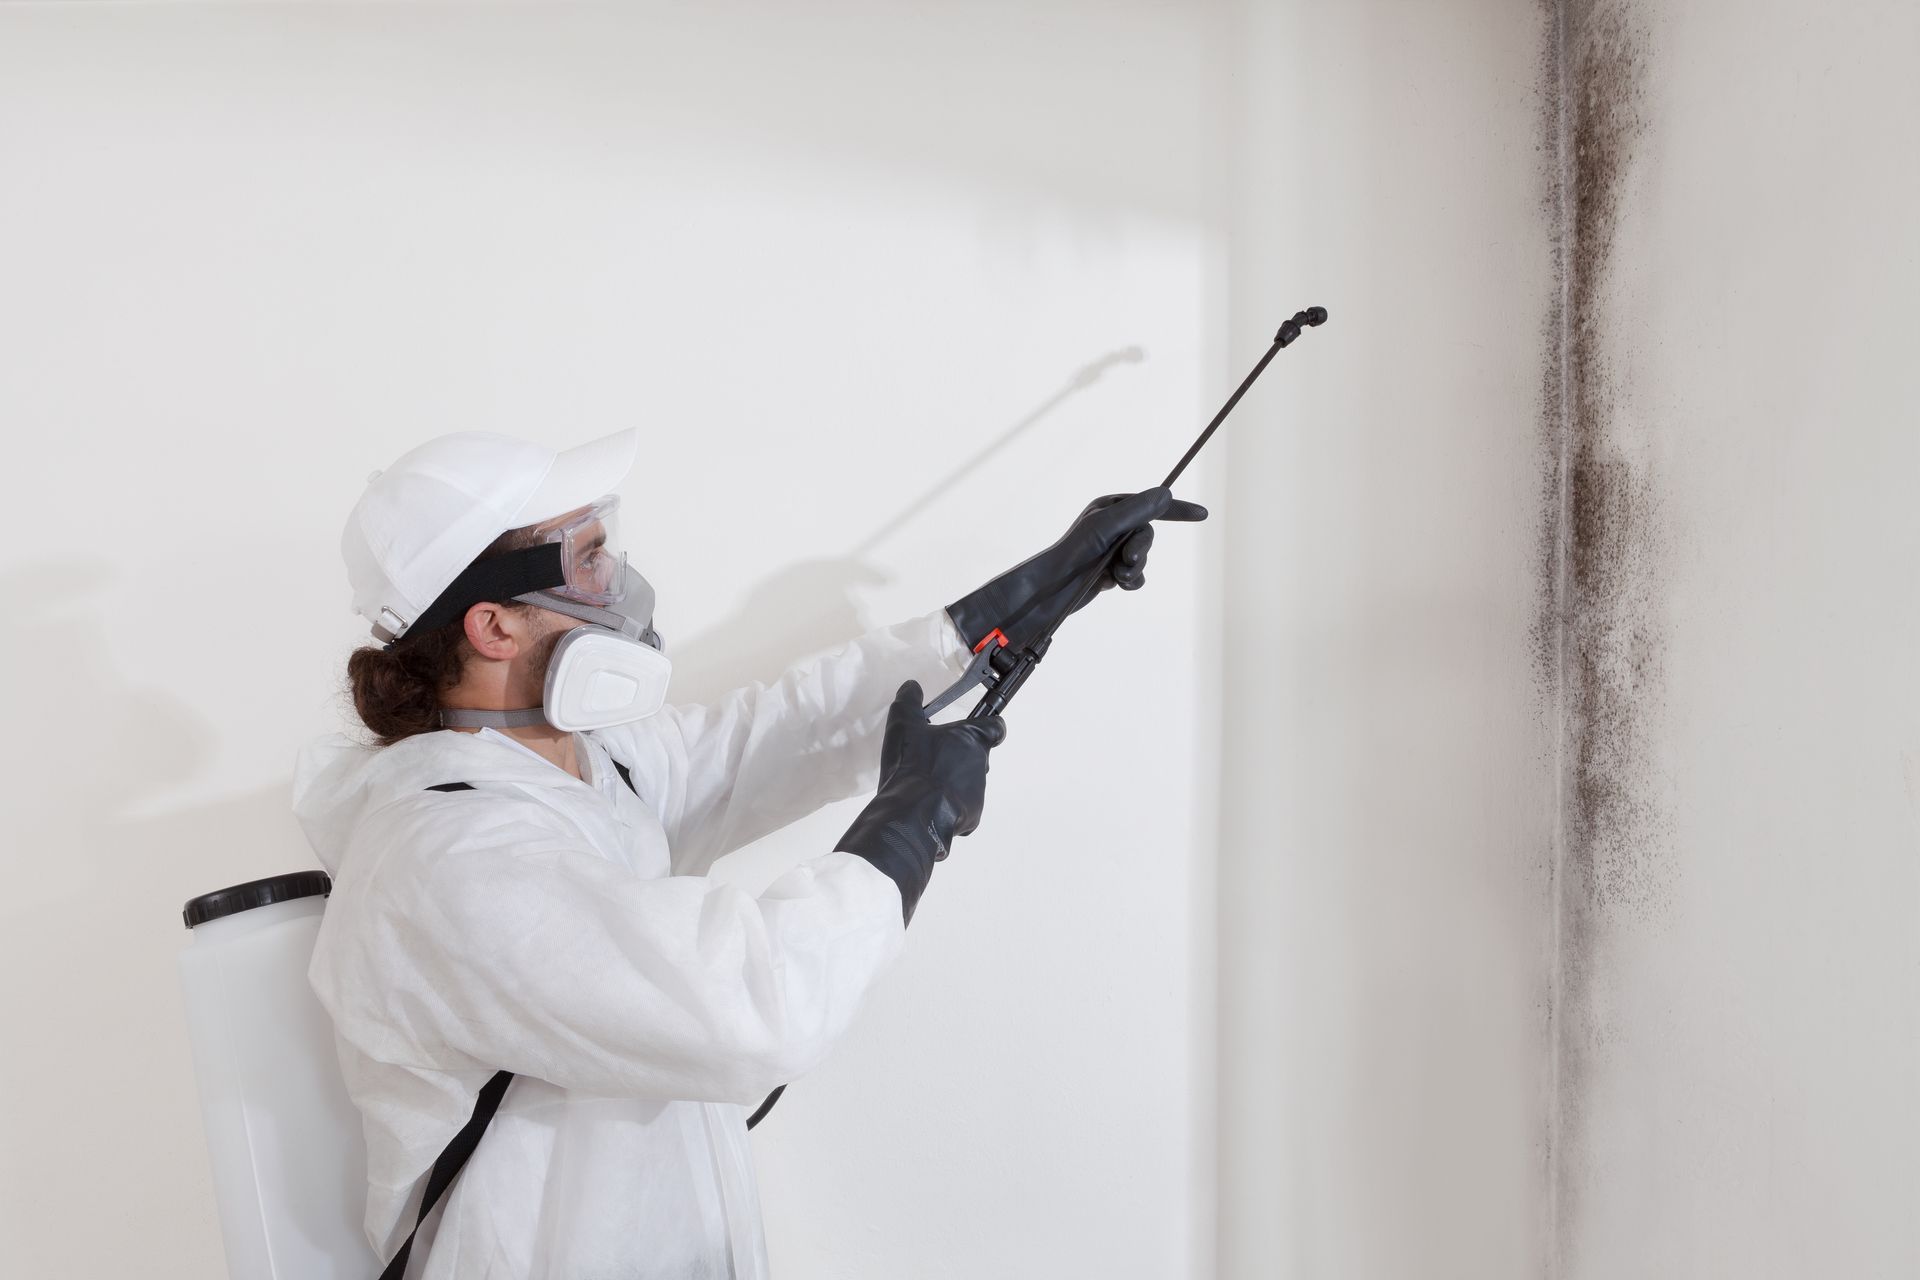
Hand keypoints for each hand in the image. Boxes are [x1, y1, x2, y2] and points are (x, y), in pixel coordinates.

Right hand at [835, 681, 1007, 923]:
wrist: (914, 811)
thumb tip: (912, 686)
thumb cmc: (914, 763)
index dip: (989, 725)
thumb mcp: (904, 723)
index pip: (996, 727)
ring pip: (969, 783)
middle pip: (978, 756)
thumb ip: (909, 701)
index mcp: (971, 739)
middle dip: (959, 756)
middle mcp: (980, 764)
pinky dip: (948, 807)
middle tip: (934, 757)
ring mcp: (978, 793)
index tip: (980, 725)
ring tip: (924, 783)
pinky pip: (962, 809)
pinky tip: (927, 804)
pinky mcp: (972, 817)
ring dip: (952, 782)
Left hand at [947, 487, 1207, 651]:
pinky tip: (1115, 585)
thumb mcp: (1107, 526)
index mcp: (1110, 508)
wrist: (1052, 590)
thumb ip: (1137, 511)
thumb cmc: (1073, 553)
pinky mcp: (1110, 572)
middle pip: (1149, 535)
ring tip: (1115, 575)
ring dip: (1134, 569)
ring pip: (1144, 558)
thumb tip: (1165, 493)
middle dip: (1142, 549)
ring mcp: (1112, 550)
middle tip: (1126, 558)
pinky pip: (1137, 576)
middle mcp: (1112, 526)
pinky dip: (1130, 582)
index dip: (1177, 509)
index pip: (1151, 504)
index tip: (1202, 514)